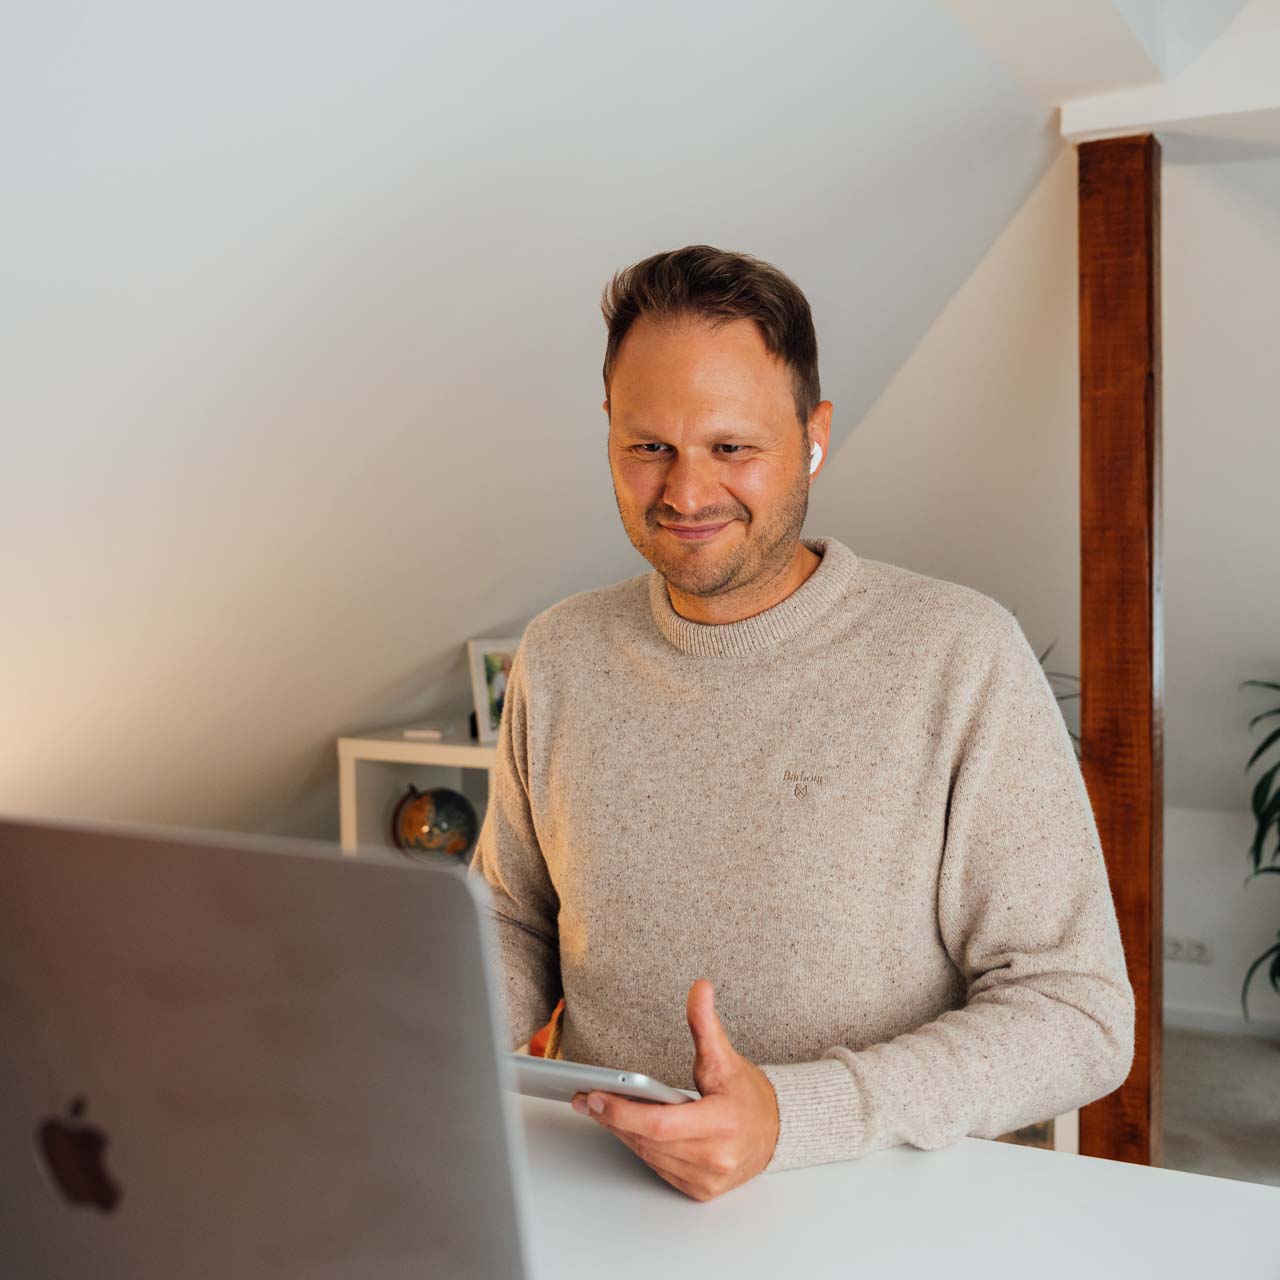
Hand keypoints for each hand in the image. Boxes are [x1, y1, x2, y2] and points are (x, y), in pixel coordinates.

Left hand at [571, 979, 779, 1201]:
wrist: (776, 1132)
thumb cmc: (748, 1095)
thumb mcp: (725, 1057)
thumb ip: (705, 1025)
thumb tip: (699, 989)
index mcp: (721, 1123)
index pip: (660, 1124)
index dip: (623, 1112)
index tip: (596, 1096)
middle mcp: (715, 1157)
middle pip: (649, 1141)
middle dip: (612, 1118)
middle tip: (585, 1098)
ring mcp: (707, 1178)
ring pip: (650, 1156)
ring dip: (622, 1132)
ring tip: (599, 1108)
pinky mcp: (701, 1189)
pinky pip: (660, 1168)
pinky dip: (641, 1147)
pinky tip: (625, 1127)